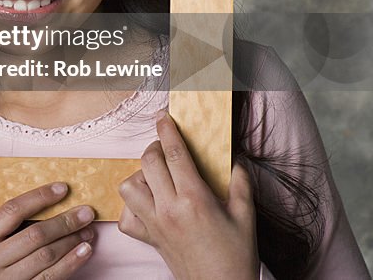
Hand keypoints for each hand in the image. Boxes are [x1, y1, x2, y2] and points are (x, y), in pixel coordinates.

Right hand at [0, 183, 93, 279]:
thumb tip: (44, 207)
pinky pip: (51, 277)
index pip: (11, 211)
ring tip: (88, 231)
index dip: (38, 197)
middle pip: (34, 235)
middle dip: (65, 221)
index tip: (61, 189)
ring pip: (46, 256)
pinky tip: (83, 251)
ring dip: (72, 241)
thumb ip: (2, 231)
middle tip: (86, 212)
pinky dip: (71, 263)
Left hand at [118, 111, 257, 279]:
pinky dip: (132, 207)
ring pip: (129, 185)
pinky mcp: (147, 238)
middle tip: (167, 148)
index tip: (163, 117)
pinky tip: (148, 205)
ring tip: (157, 178)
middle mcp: (170, 208)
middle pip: (148, 162)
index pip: (174, 154)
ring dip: (140, 175)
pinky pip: (125, 216)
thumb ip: (240, 182)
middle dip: (155, 147)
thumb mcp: (246, 215)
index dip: (167, 131)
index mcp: (195, 199)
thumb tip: (234, 158)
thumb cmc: (237, 254)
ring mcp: (154, 223)